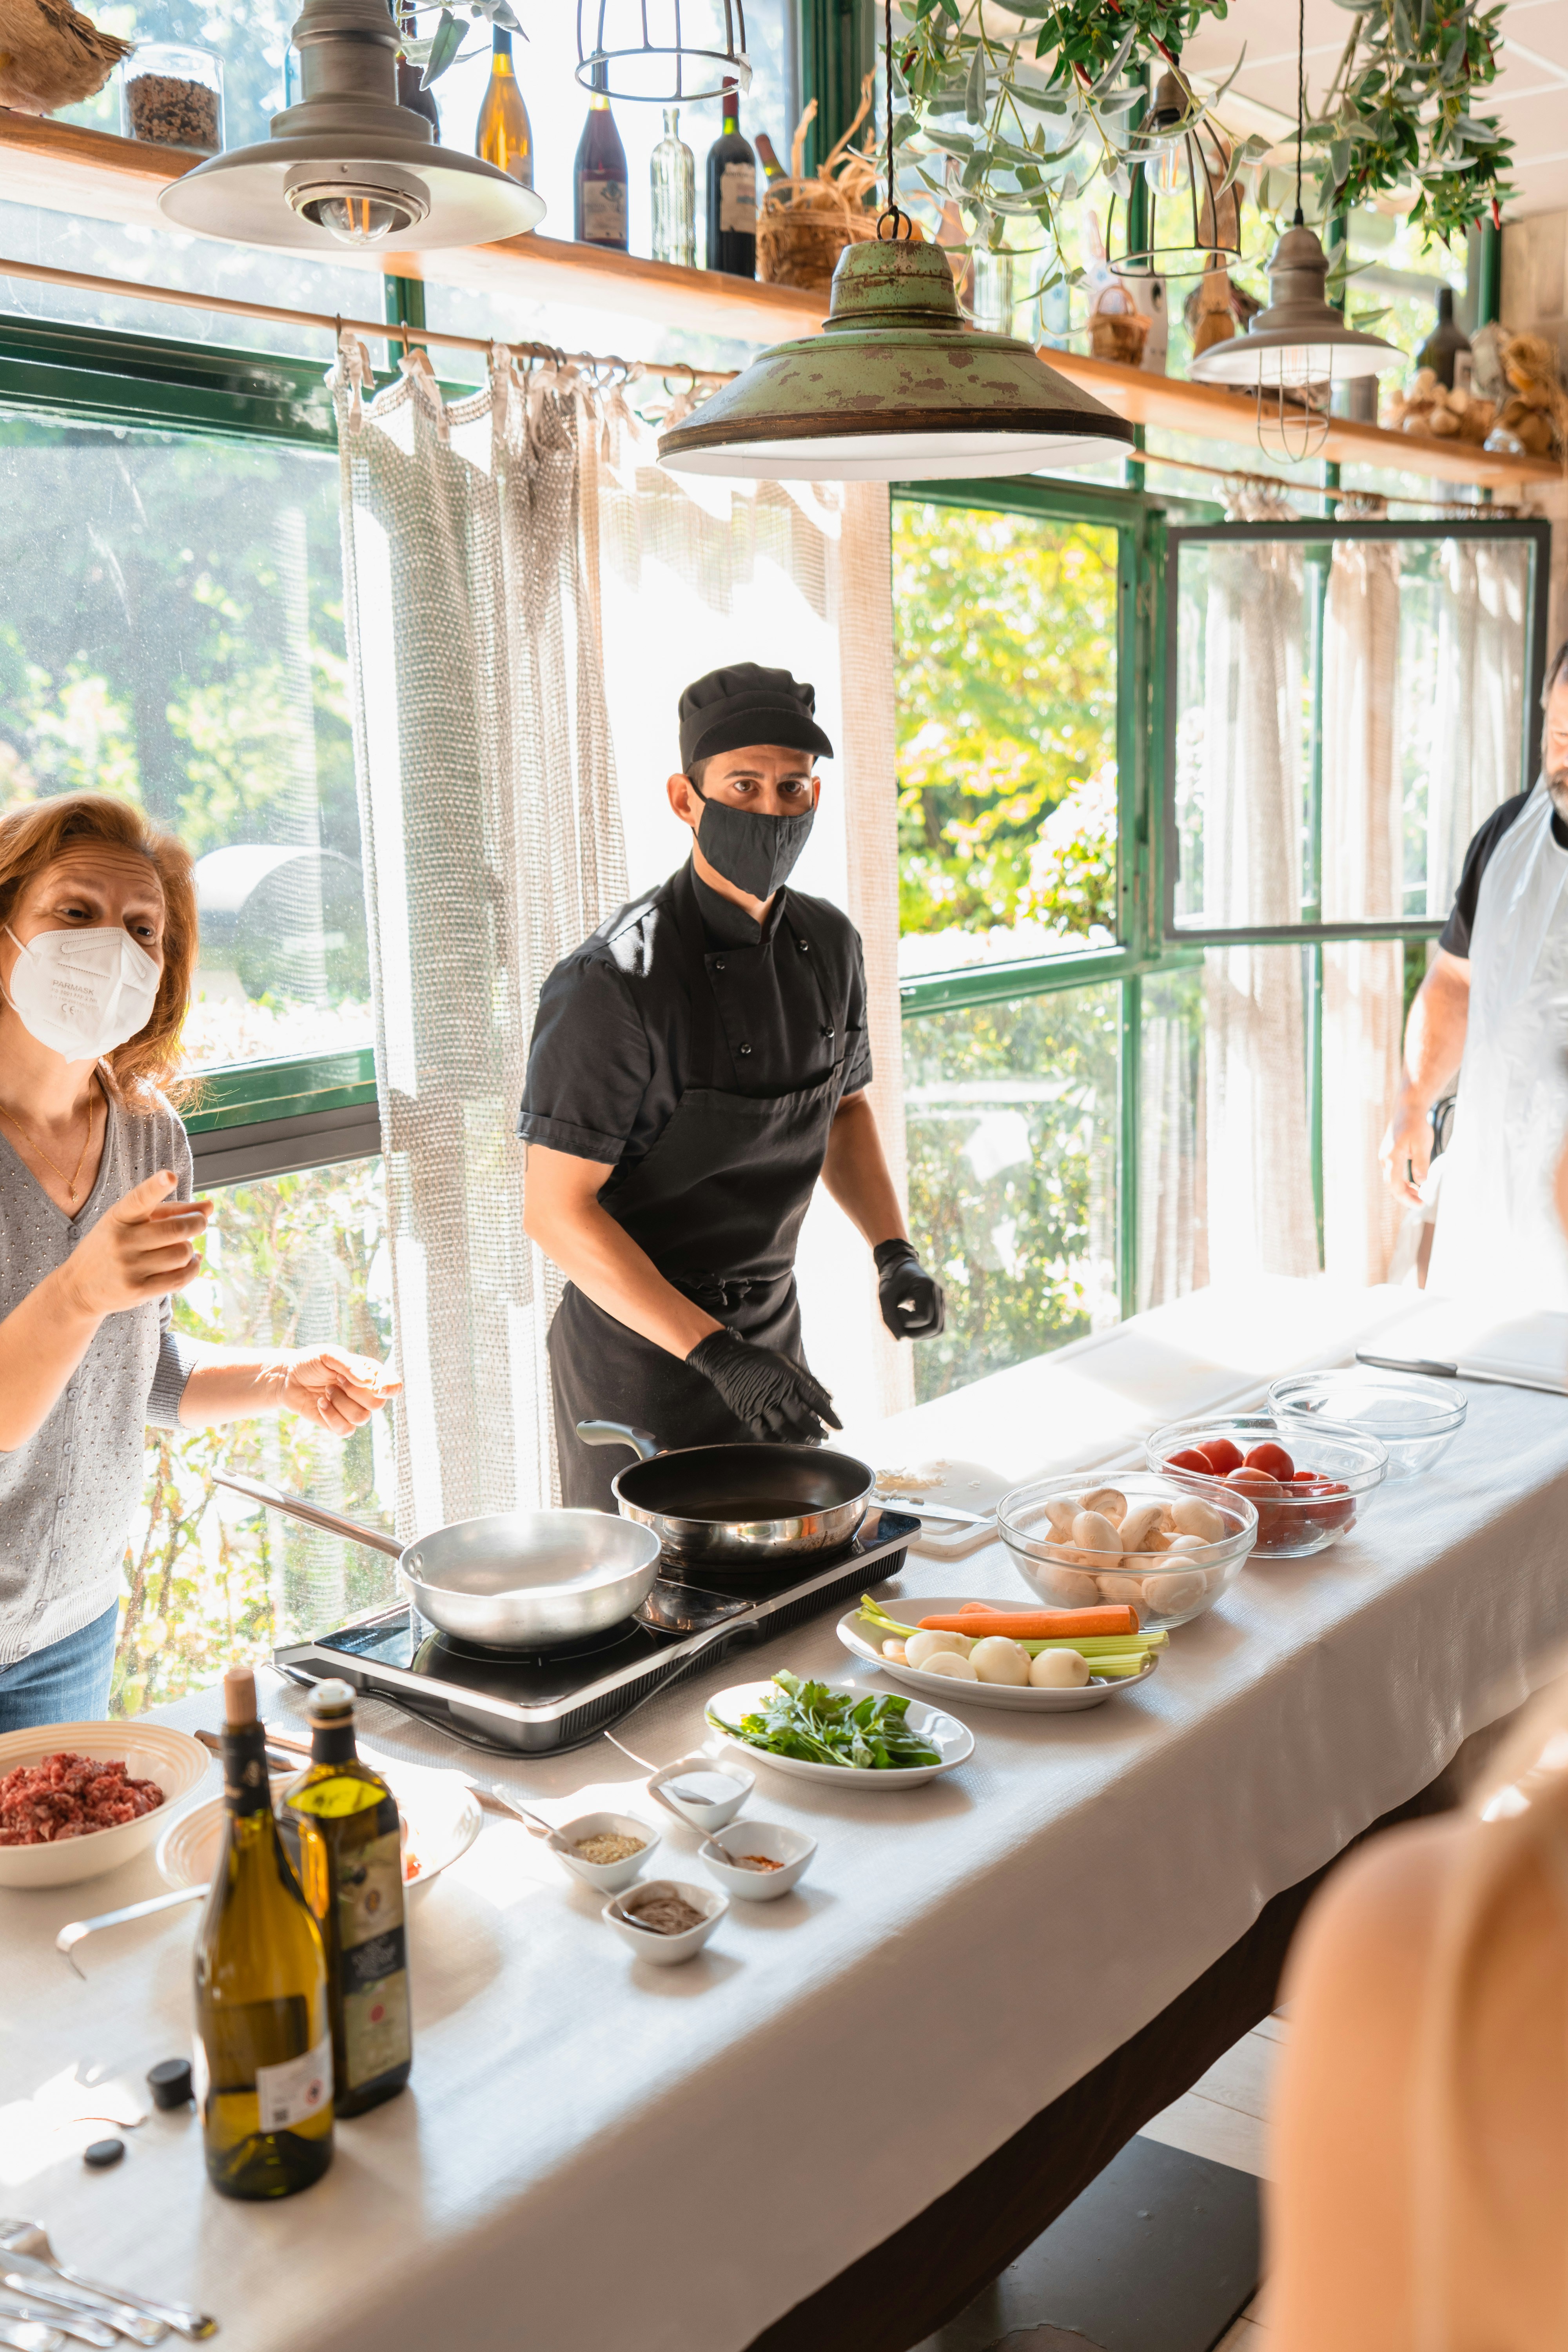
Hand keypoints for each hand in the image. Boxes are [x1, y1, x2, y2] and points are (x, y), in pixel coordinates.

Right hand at [56, 1169, 209, 1318]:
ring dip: (189, 1249)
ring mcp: (129, 1267)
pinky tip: (191, 1262)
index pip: (139, 1199)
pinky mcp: (138, 1290)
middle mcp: (122, 1240)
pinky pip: (180, 1277)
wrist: (79, 1288)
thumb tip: (209, 1206)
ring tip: (183, 1248)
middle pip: (177, 1229)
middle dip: (197, 1223)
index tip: (170, 1176)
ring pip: (182, 1253)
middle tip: (200, 1222)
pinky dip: (193, 1268)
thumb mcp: (130, 1222)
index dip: (155, 1187)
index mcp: (118, 1216)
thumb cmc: (112, 1247)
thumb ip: (170, 1211)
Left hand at [276, 1349, 401, 1436]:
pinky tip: (320, 1403)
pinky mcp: (339, 1424)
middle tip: (336, 1380)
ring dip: (339, 1403)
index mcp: (371, 1374)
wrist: (288, 1378)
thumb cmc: (311, 1362)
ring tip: (326, 1391)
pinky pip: (346, 1430)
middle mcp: (366, 1394)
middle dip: (354, 1392)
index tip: (375, 1387)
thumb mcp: (329, 1355)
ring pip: (361, 1418)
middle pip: (377, 1404)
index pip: (394, 1386)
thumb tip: (369, 1382)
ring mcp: (354, 1410)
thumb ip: (350, 1365)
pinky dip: (330, 1416)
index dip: (390, 1389)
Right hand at [686, 1328, 840, 1442]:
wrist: (728, 1360)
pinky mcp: (747, 1413)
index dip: (830, 1416)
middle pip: (802, 1418)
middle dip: (816, 1431)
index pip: (816, 1400)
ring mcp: (761, 1404)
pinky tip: (786, 1443)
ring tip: (809, 1443)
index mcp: (789, 1377)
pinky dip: (777, 1441)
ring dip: (799, 1439)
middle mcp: (777, 1392)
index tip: (840, 1427)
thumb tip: (830, 1398)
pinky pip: (764, 1432)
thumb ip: (808, 1380)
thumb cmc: (760, 1359)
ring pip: (784, 1428)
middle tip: (824, 1439)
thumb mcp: (787, 1362)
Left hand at [873, 1240, 944, 1338]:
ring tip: (905, 1324)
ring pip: (938, 1330)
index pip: (923, 1317)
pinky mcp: (940, 1308)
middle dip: (914, 1334)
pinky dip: (923, 1332)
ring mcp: (941, 1301)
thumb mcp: (884, 1297)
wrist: (900, 1268)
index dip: (906, 1322)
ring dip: (920, 1335)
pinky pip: (937, 1328)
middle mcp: (938, 1294)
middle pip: (934, 1327)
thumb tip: (901, 1339)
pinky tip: (911, 1324)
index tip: (896, 1310)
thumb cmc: (891, 1280)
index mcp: (926, 1286)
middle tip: (899, 1323)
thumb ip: (890, 1318)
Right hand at [1378, 1090, 1431, 1205]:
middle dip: (1406, 1196)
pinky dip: (1402, 1181)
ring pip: (1392, 1180)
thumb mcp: (1422, 1145)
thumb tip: (1421, 1183)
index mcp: (1392, 1157)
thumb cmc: (1416, 1125)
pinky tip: (1413, 1183)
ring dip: (1404, 1189)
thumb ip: (1421, 1164)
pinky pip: (1393, 1173)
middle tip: (1421, 1203)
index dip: (1407, 1198)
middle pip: (1392, 1185)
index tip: (1420, 1204)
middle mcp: (1385, 1159)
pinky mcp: (1388, 1155)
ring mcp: (1385, 1157)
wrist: (1407, 1109)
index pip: (1395, 1185)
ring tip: (1419, 1194)